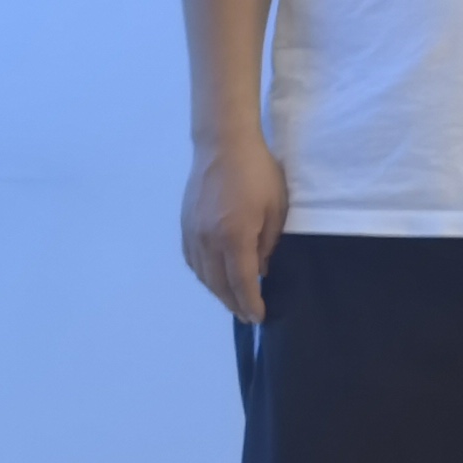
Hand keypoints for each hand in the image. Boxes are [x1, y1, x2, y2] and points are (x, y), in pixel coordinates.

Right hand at [180, 135, 287, 321]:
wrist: (223, 145)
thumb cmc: (259, 173)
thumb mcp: (276, 208)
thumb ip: (269, 243)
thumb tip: (260, 270)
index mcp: (234, 237)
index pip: (241, 282)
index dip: (249, 303)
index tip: (258, 318)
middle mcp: (208, 241)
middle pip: (218, 284)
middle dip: (233, 303)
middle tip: (247, 316)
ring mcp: (193, 234)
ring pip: (203, 275)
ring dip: (217, 291)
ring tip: (233, 301)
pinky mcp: (185, 226)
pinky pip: (193, 261)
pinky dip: (204, 275)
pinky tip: (213, 278)